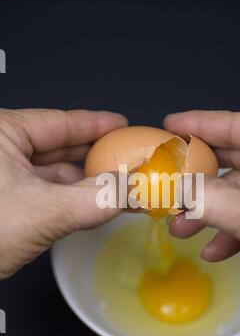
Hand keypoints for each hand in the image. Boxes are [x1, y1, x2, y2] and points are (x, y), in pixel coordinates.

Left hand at [0, 108, 126, 278]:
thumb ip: (93, 200)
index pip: (59, 122)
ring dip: (88, 183)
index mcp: (1, 135)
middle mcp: (2, 153)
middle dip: (97, 156)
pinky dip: (73, 200)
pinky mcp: (7, 204)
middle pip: (60, 147)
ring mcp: (4, 180)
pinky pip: (48, 195)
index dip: (96, 124)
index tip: (123, 126)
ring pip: (55, 174)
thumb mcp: (39, 213)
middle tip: (130, 161)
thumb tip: (130, 189)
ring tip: (121, 186)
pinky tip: (95, 204)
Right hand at [165, 110, 239, 280]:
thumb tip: (177, 190)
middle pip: (235, 161)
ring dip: (210, 213)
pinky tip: (215, 249)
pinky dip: (233, 232)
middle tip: (169, 183)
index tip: (171, 125)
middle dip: (199, 180)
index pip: (239, 124)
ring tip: (182, 228)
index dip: (199, 125)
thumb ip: (213, 201)